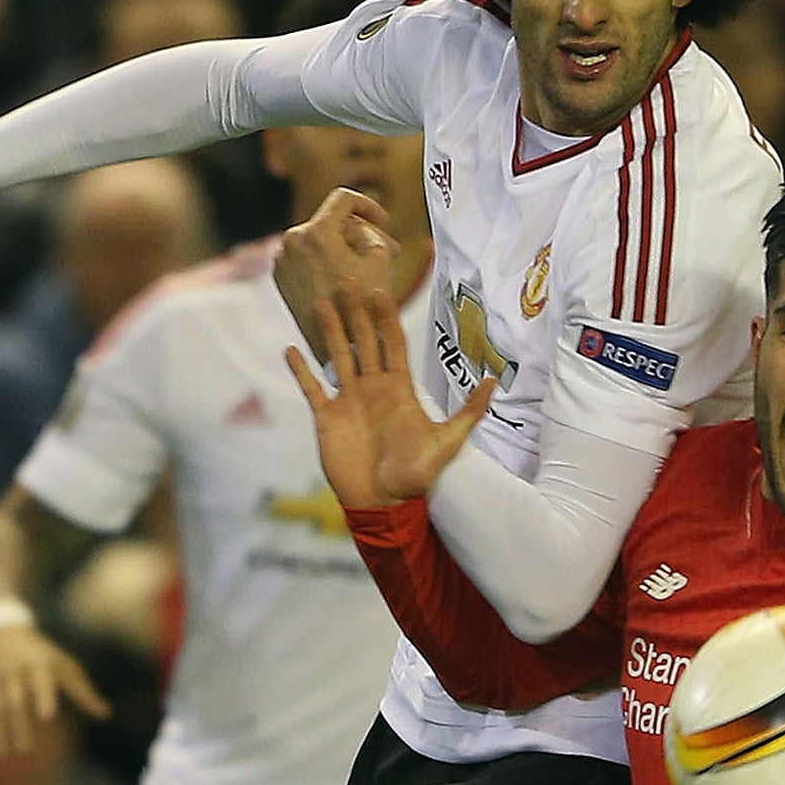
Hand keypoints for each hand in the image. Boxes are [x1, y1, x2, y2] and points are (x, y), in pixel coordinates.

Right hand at [0, 624, 109, 756]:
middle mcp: (12, 672)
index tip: (48, 716)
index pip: (40, 680)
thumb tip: (106, 715)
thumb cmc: (42, 655)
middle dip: (18, 724)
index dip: (43, 696)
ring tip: (2, 755)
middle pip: (14, 700)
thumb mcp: (64, 666)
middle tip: (25, 750)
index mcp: (37, 664)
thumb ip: (83, 692)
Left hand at [273, 187, 398, 362]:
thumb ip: (372, 234)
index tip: (383, 221)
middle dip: (361, 235)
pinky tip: (348, 279)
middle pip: (332, 223)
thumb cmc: (361, 306)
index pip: (344, 199)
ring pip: (319, 243)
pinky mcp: (281, 279)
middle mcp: (292, 242)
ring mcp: (283, 261)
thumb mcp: (379, 260)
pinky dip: (326, 264)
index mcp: (315, 232)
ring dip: (345, 250)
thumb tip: (360, 229)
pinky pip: (307, 261)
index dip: (369, 205)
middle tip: (388, 251)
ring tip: (369, 269)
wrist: (338, 348)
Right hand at [285, 285, 493, 507]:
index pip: (393, 344)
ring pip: (337, 355)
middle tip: (347, 282)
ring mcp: (349, 401)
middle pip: (363, 341)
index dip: (387, 318)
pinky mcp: (327, 417)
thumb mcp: (448, 441)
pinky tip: (290, 349)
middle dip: (356, 312)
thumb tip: (494, 381)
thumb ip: (469, 411)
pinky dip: (301, 369)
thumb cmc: (416, 476)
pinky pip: (312, 387)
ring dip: (330, 330)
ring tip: (320, 302)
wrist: (383, 502)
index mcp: (399, 389)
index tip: (380, 291)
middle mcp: (373, 388)